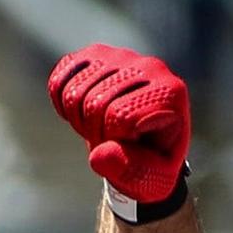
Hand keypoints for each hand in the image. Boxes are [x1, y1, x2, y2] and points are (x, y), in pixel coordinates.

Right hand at [46, 44, 190, 203]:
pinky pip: (61, 77)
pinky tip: (81, 111)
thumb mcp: (150, 178)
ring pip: (76, 91)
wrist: (145, 145)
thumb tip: (100, 155)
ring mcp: (121, 56)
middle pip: (96, 103)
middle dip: (94, 133)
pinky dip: (61, 101)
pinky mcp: (97, 54)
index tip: (126, 148)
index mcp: (170, 93)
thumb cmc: (151, 164)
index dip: (112, 140)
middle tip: (109, 140)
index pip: (120, 115)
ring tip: (99, 126)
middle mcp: (149, 66)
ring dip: (79, 120)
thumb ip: (130, 170)